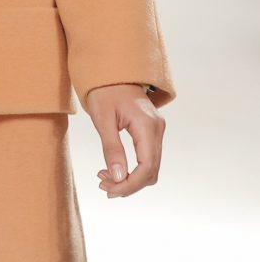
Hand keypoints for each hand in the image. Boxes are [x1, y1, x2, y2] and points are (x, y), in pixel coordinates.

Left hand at [85, 83, 165, 198]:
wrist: (111, 70)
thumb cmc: (104, 90)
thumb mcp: (103, 119)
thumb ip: (112, 149)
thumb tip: (119, 178)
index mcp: (147, 126)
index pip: (146, 167)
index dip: (131, 184)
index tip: (111, 191)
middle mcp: (157, 129)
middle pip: (150, 170)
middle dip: (128, 184)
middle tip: (103, 186)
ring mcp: (156, 130)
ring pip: (150, 167)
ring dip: (130, 178)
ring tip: (104, 179)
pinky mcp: (151, 131)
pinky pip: (147, 157)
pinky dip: (132, 168)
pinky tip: (113, 170)